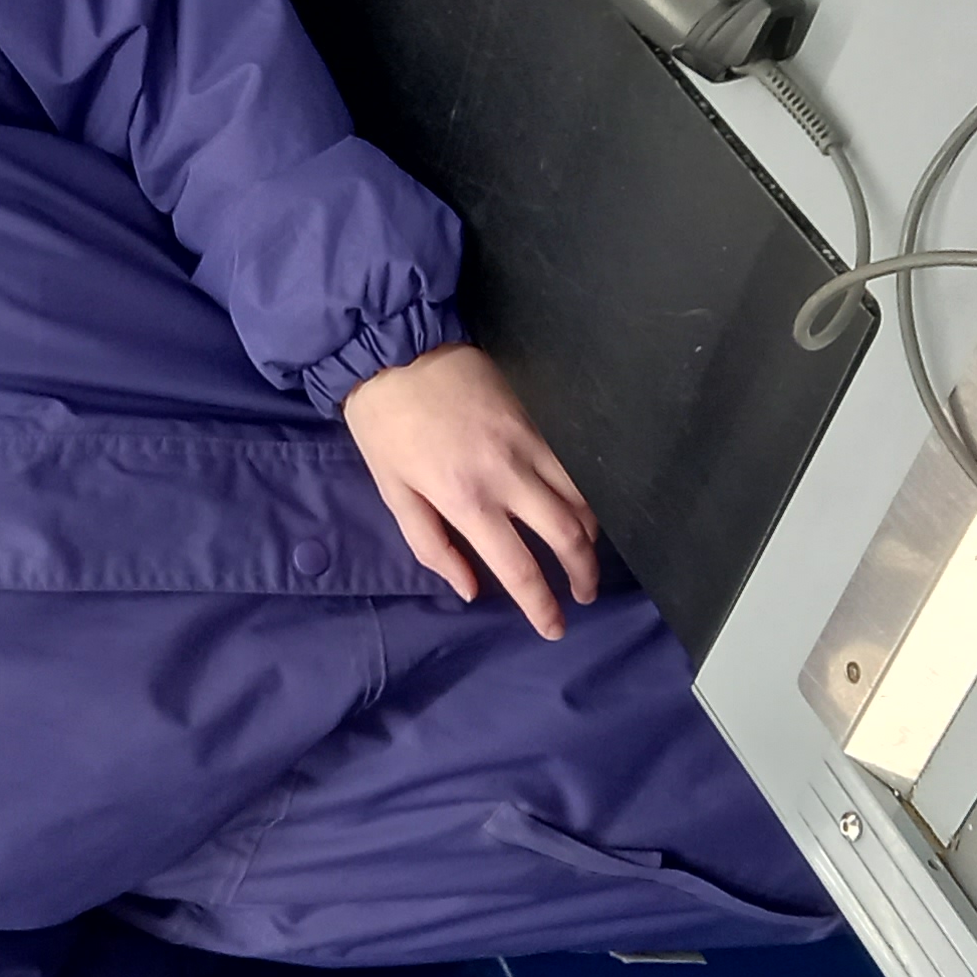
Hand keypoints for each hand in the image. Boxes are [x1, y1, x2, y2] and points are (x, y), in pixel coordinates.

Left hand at [339, 343, 600, 637]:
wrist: (396, 349)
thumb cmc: (385, 427)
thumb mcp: (394, 494)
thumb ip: (433, 546)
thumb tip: (472, 590)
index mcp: (467, 501)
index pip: (520, 569)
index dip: (542, 606)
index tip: (555, 627)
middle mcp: (508, 476)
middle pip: (569, 536)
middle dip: (584, 573)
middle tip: (584, 593)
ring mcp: (530, 443)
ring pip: (583, 498)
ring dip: (592, 534)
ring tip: (585, 554)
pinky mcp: (539, 417)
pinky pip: (577, 462)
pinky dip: (587, 491)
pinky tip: (582, 506)